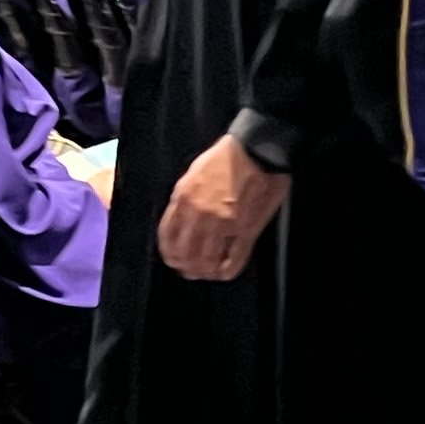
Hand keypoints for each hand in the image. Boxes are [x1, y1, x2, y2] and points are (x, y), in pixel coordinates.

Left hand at [158, 134, 287, 283]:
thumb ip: (184, 199)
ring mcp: (223, 224)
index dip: (170, 254)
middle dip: (186, 267)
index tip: (174, 259)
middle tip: (191, 271)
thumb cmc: (227, 157)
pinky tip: (224, 272)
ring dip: (205, 272)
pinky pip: (233, 261)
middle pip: (185, 255)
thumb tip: (179, 222)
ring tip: (208, 272)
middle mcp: (199, 214)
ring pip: (206, 262)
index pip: (168, 237)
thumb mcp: (193, 174)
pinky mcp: (246, 230)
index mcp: (184, 198)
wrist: (256, 150)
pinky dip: (226, 271)